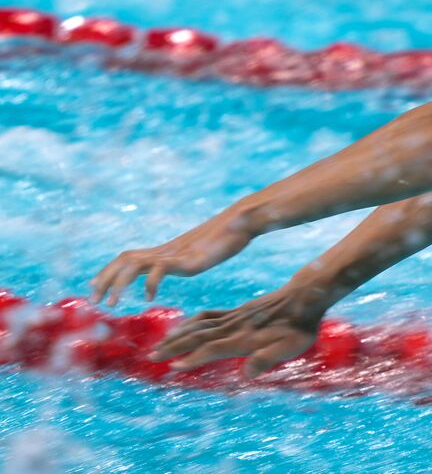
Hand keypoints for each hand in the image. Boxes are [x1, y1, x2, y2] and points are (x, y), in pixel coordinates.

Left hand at [90, 210, 256, 305]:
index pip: (129, 257)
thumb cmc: (231, 234)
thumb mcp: (206, 251)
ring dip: (117, 282)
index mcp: (168, 250)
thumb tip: (189, 261)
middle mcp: (167, 250)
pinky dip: (149, 281)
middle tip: (93, 300)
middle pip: (124, 259)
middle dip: (105, 278)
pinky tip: (149, 297)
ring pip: (134, 264)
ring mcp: (176, 254)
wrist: (243, 222)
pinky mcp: (187, 258)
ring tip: (111, 304)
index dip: (109, 270)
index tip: (94, 286)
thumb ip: (193, 257)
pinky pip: (159, 268)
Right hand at [151, 285, 326, 378]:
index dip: (194, 358)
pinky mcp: (236, 311)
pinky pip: (208, 315)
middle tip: (153, 356)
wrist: (305, 297)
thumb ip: (267, 358)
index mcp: (245, 337)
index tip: (173, 366)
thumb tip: (246, 374)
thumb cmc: (300, 327)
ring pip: (199, 325)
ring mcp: (234, 317)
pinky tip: (183, 326)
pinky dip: (191, 321)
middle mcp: (235, 326)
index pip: (214, 348)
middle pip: (199, 336)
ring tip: (159, 344)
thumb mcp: (291, 347)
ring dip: (178, 334)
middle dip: (175, 347)